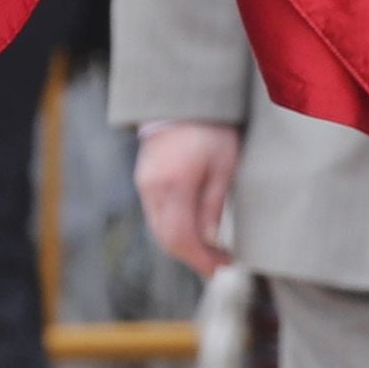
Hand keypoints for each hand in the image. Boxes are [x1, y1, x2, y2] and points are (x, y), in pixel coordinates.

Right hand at [134, 121, 241, 274]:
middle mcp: (153, 188)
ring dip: (183, 245)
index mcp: (174, 185)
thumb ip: (213, 205)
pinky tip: (194, 232)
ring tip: (210, 252)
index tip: (221, 269)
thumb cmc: (211, 129)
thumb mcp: (224, 165)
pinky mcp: (144, 180)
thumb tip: (210, 241)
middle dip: (193, 257)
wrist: (183, 98)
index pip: (182, 237)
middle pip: (167, 238)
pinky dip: (174, 230)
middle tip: (219, 265)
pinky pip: (156, 215)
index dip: (201, 259)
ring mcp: (145, 184)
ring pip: (159, 230)